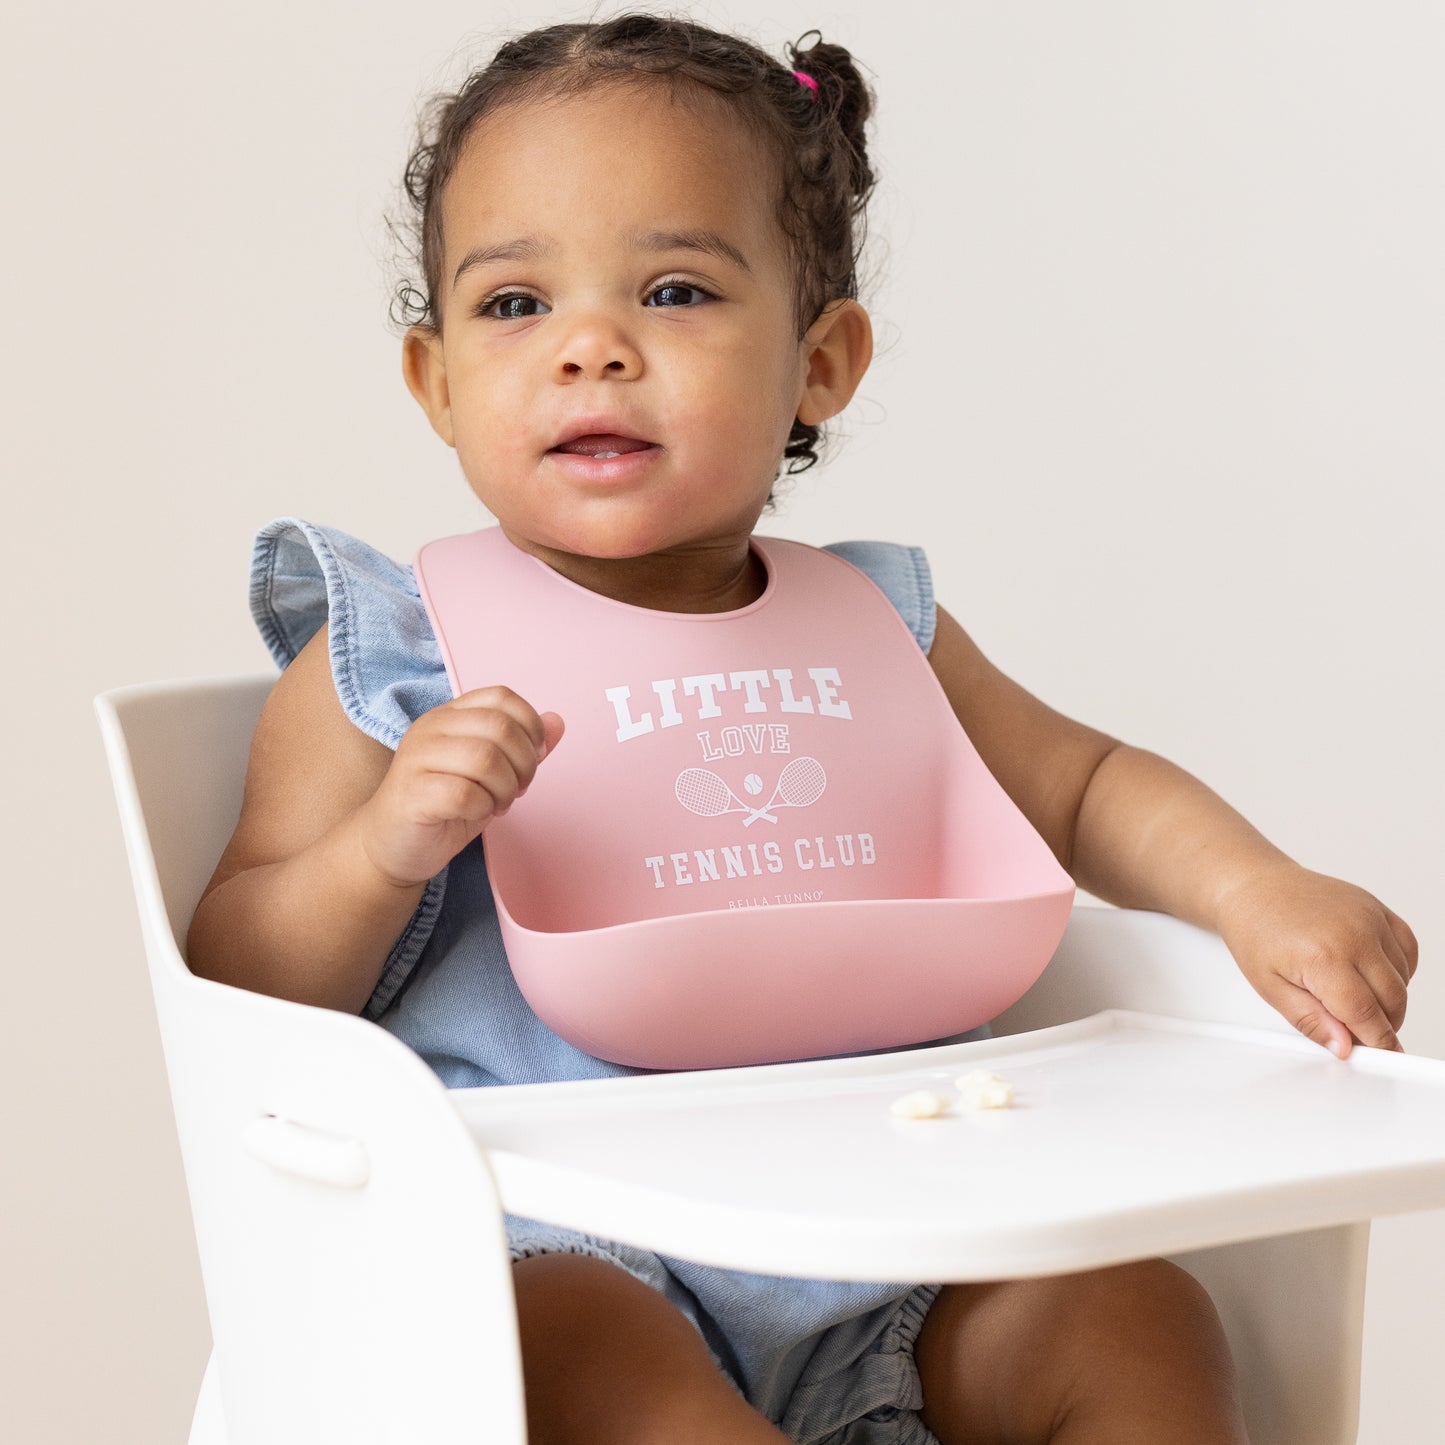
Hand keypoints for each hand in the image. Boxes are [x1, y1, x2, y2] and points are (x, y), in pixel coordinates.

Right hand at [356, 687, 564, 887]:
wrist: (392, 846)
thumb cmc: (444, 806)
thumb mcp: (491, 772)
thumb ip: (522, 746)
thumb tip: (557, 721)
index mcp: (450, 715)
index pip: (501, 697)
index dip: (530, 726)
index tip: (534, 756)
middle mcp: (430, 728)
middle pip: (500, 727)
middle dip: (524, 764)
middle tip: (517, 789)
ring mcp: (416, 758)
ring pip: (485, 759)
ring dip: (505, 788)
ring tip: (498, 803)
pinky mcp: (411, 794)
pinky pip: (465, 794)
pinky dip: (483, 808)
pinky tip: (476, 814)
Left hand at [1217, 861, 1417, 1056]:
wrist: (1252, 887)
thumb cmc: (1255, 930)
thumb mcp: (1270, 986)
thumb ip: (1311, 1020)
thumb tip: (1344, 1046)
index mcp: (1324, 957)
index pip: (1366, 1015)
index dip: (1376, 1041)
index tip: (1380, 1053)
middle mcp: (1354, 934)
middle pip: (1393, 999)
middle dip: (1383, 1023)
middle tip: (1357, 1028)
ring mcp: (1369, 917)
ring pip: (1402, 977)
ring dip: (1389, 997)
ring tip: (1351, 994)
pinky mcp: (1376, 907)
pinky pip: (1407, 948)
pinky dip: (1399, 969)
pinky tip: (1372, 973)